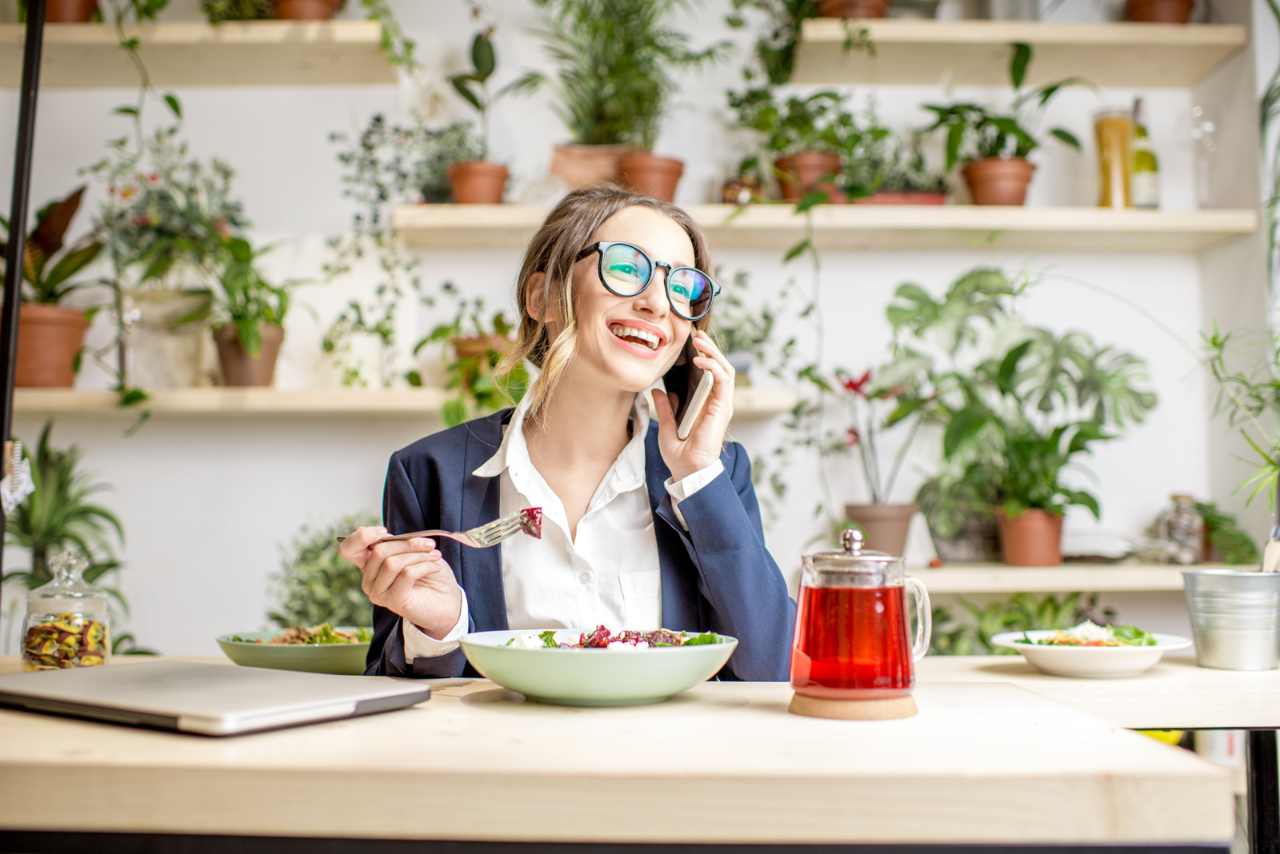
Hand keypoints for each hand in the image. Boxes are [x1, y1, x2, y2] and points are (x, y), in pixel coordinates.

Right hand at [338, 526, 462, 639]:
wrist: (447, 601)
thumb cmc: (429, 573)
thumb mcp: (412, 551)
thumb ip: (397, 543)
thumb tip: (388, 535)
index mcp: (369, 565)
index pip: (348, 549)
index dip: (362, 536)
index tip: (386, 532)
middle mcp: (369, 580)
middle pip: (378, 551)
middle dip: (408, 543)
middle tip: (430, 544)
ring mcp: (378, 593)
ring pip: (392, 562)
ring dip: (419, 555)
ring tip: (435, 556)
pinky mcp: (394, 601)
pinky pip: (407, 574)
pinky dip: (425, 565)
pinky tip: (435, 567)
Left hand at [652, 329, 733, 481]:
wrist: (688, 471)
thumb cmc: (680, 455)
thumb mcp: (666, 427)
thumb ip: (665, 408)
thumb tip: (657, 391)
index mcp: (706, 405)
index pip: (710, 374)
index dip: (703, 356)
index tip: (690, 343)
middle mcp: (717, 402)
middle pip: (719, 367)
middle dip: (709, 348)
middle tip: (695, 334)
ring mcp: (722, 404)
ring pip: (725, 369)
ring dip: (713, 352)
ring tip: (699, 341)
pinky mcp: (723, 407)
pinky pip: (723, 380)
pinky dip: (714, 366)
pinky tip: (701, 360)